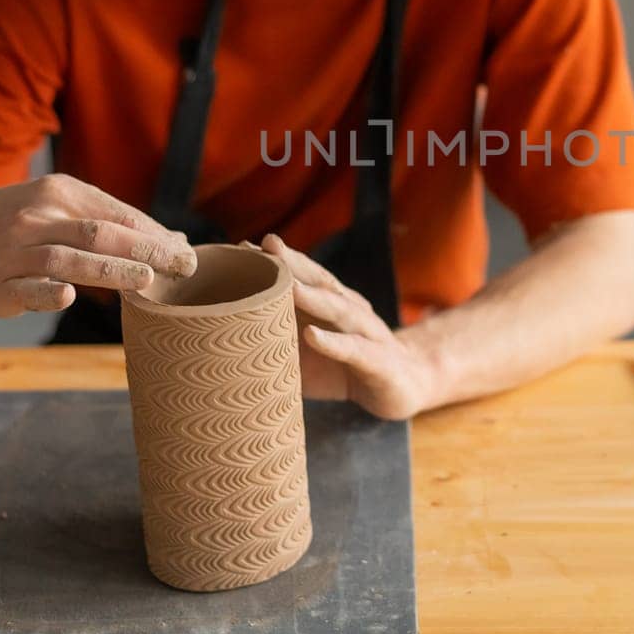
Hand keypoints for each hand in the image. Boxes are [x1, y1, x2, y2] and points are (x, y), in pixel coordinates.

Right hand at [0, 174, 197, 317]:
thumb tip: (176, 240)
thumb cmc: (25, 221)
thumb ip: (116, 222)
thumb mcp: (63, 206)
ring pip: (64, 260)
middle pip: (96, 234)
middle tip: (179, 267)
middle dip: (142, 251)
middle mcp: (35, 219)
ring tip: (144, 280)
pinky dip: (46, 293)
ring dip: (107, 270)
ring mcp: (11, 253)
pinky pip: (24, 290)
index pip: (116, 215)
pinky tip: (68, 296)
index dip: (154, 237)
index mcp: (58, 193)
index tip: (186, 256)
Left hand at [260, 233, 435, 420]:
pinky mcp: (378, 362)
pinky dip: (333, 342)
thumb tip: (226, 337)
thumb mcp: (308, 353)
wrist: (406, 387)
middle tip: (265, 246)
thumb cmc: (347, 368)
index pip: (303, 277)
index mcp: (333, 305)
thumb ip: (278, 339)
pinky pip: (355, 349)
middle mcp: (351, 310)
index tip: (242, 246)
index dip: (276, 262)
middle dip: (293, 264)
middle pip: (321, 282)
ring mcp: (367, 333)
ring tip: (287, 287)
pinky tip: (312, 336)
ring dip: (313, 296)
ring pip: (339, 310)